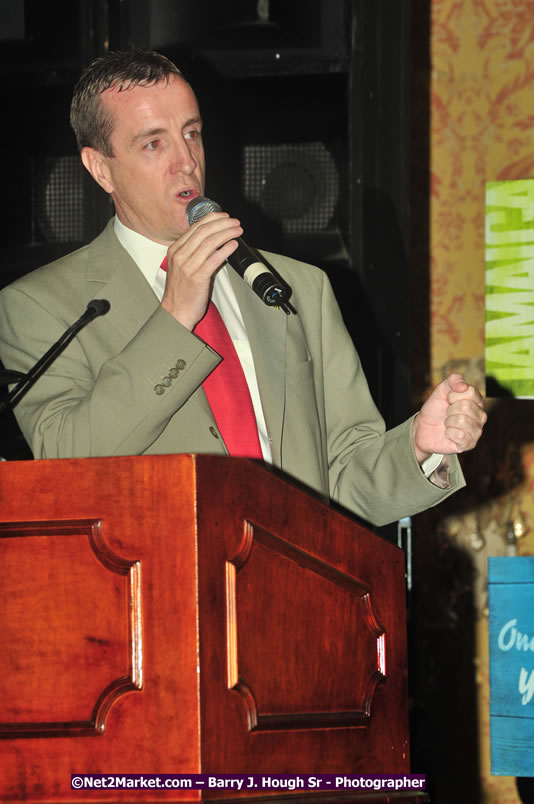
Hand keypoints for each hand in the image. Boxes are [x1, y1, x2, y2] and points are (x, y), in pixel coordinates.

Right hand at [161, 211, 242, 329]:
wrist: (174, 312)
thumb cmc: (180, 292)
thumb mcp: (181, 266)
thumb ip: (193, 252)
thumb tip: (213, 241)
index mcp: (175, 250)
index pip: (195, 227)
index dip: (213, 219)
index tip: (225, 217)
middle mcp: (180, 255)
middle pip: (204, 231)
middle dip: (223, 223)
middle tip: (235, 222)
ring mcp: (188, 265)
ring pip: (210, 242)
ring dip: (227, 233)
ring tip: (238, 231)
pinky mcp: (198, 277)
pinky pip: (214, 258)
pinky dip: (226, 249)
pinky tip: (233, 245)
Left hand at [412, 373, 486, 463]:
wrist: (423, 428)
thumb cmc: (435, 409)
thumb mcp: (440, 390)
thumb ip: (453, 381)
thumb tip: (464, 386)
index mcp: (477, 401)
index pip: (470, 391)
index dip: (453, 395)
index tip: (448, 400)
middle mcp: (481, 415)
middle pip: (466, 406)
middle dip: (450, 409)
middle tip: (447, 413)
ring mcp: (477, 431)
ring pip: (463, 421)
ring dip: (448, 421)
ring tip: (447, 423)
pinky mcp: (469, 444)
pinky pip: (460, 435)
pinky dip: (449, 433)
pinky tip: (448, 433)